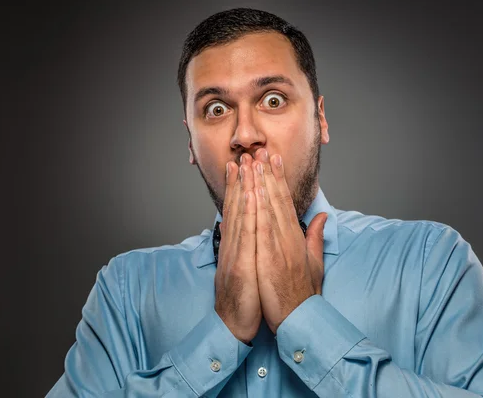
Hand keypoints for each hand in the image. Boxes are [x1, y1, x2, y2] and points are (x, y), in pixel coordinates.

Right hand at [214, 153, 260, 343]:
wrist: (233, 326)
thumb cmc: (244, 299)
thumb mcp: (246, 270)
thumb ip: (248, 248)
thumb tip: (248, 231)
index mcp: (237, 247)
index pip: (240, 212)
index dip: (241, 188)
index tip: (245, 166)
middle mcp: (233, 246)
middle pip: (237, 208)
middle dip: (241, 181)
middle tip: (244, 154)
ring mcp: (234, 254)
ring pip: (239, 216)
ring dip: (242, 189)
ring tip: (246, 165)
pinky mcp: (239, 266)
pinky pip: (244, 236)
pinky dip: (246, 214)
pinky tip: (249, 196)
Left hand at [251, 148, 327, 333]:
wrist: (299, 319)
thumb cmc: (303, 293)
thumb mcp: (315, 262)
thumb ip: (315, 237)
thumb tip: (322, 216)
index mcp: (296, 238)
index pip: (285, 203)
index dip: (278, 180)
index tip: (272, 160)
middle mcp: (288, 239)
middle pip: (276, 201)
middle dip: (268, 174)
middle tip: (261, 150)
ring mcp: (278, 248)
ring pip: (268, 210)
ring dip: (260, 184)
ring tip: (254, 162)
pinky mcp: (269, 260)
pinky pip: (261, 230)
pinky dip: (257, 210)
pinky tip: (252, 193)